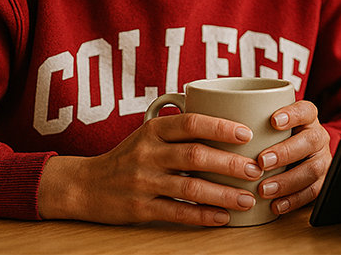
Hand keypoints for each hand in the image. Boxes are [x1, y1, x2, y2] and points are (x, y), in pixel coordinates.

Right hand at [37, 113, 264, 224]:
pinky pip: (177, 213)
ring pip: (190, 188)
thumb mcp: (148, 136)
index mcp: (152, 130)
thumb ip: (180, 131)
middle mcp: (147, 153)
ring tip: (246, 198)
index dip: (221, 127)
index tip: (246, 134)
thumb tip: (230, 126)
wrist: (85, 185)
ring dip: (223, 194)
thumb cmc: (127, 158)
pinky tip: (222, 218)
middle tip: (255, 169)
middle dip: (229, 164)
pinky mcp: (140, 208)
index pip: (191, 123)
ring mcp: (143, 182)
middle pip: (195, 156)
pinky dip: (203, 216)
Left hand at [254, 100, 330, 214]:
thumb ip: (251, 122)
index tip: (273, 121)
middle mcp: (317, 137)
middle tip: (262, 162)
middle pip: (310, 141)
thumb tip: (214, 120)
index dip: (292, 115)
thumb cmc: (273, 139)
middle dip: (285, 152)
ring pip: (312, 169)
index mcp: (306, 118)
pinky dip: (293, 200)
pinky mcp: (320, 182)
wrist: (295, 159)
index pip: (305, 110)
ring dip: (287, 181)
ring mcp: (321, 159)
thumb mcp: (266, 126)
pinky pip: (312, 192)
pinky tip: (276, 205)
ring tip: (264, 189)